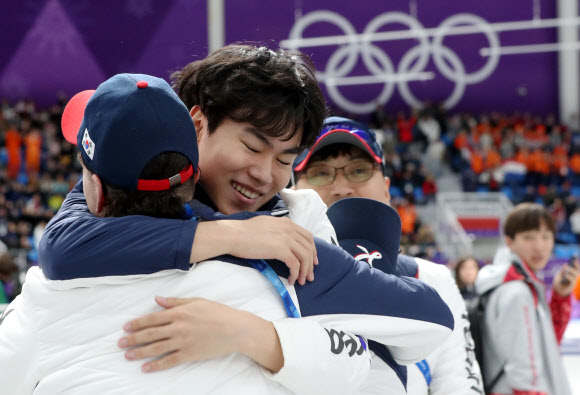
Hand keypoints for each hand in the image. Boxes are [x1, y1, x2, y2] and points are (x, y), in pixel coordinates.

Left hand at [118, 296, 282, 372]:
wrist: (236, 329)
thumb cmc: (218, 312)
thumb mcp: (197, 301)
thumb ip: (176, 301)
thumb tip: (157, 300)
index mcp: (180, 312)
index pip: (153, 318)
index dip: (138, 323)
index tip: (126, 326)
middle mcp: (179, 327)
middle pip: (151, 333)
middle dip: (133, 338)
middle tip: (120, 343)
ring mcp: (184, 341)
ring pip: (156, 348)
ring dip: (140, 352)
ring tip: (127, 355)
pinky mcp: (190, 354)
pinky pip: (169, 360)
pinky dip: (156, 365)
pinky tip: (146, 368)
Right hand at [222, 216, 317, 285]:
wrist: (233, 235)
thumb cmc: (243, 232)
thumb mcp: (265, 225)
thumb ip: (277, 230)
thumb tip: (281, 240)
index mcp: (286, 223)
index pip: (307, 236)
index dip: (312, 250)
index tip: (312, 261)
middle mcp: (289, 229)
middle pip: (309, 248)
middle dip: (311, 263)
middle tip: (310, 275)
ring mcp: (286, 238)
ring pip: (305, 257)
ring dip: (305, 271)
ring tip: (301, 281)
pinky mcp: (281, 249)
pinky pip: (295, 265)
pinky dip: (295, 274)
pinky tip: (291, 281)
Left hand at [552, 258, 579, 296]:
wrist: (557, 290)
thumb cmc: (559, 281)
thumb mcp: (559, 274)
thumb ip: (563, 270)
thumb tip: (565, 264)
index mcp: (572, 273)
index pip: (576, 267)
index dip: (576, 263)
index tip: (574, 258)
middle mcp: (575, 277)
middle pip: (577, 271)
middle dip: (575, 266)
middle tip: (569, 263)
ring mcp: (574, 281)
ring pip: (575, 275)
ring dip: (570, 270)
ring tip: (565, 267)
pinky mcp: (572, 285)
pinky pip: (572, 280)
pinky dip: (568, 276)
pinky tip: (565, 274)